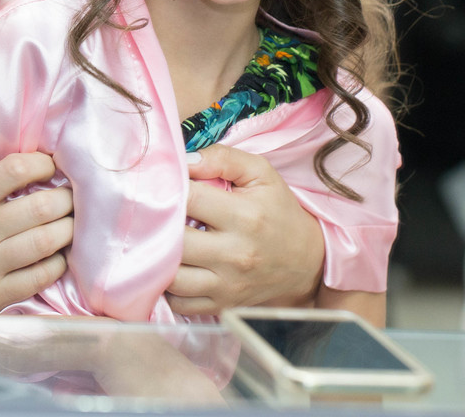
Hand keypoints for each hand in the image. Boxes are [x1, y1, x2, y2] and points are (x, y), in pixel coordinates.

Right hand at [0, 153, 72, 311]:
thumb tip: (37, 164)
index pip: (12, 170)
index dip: (42, 164)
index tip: (52, 167)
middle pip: (40, 207)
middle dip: (67, 200)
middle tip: (73, 199)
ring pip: (46, 241)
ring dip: (69, 230)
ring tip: (71, 225)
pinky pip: (41, 275)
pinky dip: (59, 263)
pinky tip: (58, 256)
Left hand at [166, 145, 324, 314]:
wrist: (305, 261)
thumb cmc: (278, 211)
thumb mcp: (261, 174)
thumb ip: (223, 158)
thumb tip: (185, 161)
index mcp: (245, 216)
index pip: (189, 198)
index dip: (172, 188)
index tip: (168, 186)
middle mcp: (235, 254)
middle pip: (174, 240)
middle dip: (161, 224)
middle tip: (159, 215)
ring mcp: (227, 284)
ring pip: (171, 276)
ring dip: (160, 258)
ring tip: (164, 241)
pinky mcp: (221, 305)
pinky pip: (179, 303)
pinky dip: (169, 286)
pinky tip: (175, 267)